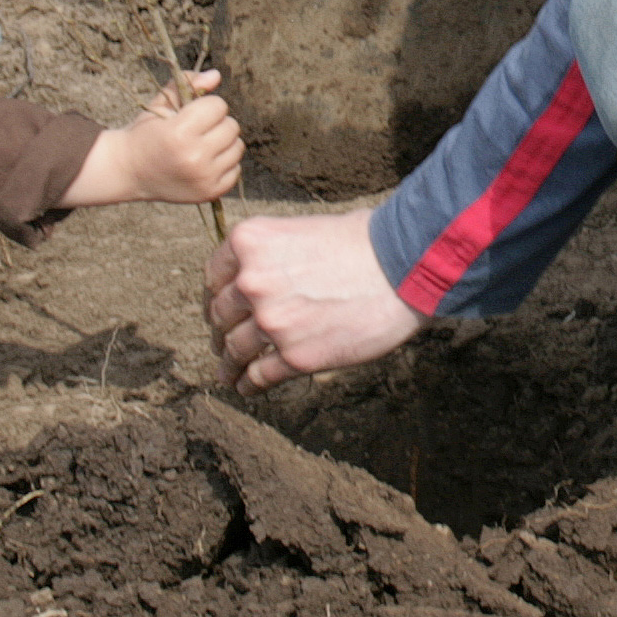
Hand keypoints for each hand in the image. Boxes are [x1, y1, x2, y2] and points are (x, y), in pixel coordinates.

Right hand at [62, 71, 242, 207]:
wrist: (129, 171)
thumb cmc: (146, 133)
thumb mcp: (161, 104)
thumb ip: (188, 84)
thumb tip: (216, 75)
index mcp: (179, 133)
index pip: (218, 106)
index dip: (206, 106)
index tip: (191, 114)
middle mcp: (194, 157)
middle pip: (231, 126)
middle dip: (216, 123)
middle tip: (196, 131)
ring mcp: (204, 178)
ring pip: (237, 147)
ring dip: (223, 143)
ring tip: (201, 145)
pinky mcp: (210, 193)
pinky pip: (236, 170)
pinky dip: (224, 164)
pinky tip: (205, 163)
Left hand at [204, 207, 428, 396]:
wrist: (402, 267)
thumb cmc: (364, 240)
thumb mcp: (304, 229)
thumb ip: (275, 254)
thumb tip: (267, 273)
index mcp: (250, 242)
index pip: (214, 276)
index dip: (218, 294)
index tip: (223, 307)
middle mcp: (252, 281)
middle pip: (220, 314)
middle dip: (222, 328)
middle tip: (225, 339)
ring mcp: (272, 321)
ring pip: (234, 349)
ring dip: (228, 363)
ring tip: (229, 372)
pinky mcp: (295, 356)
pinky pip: (258, 377)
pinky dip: (249, 385)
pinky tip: (248, 387)